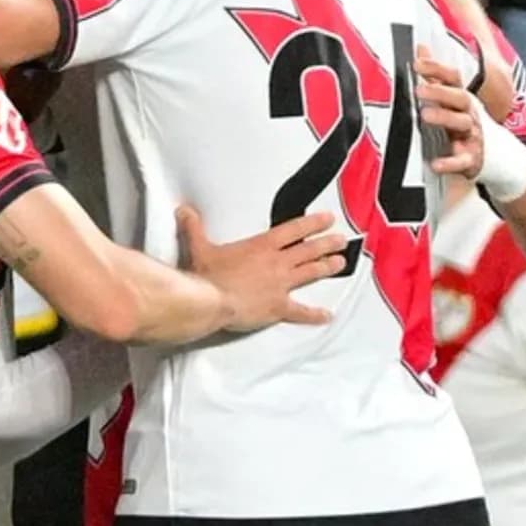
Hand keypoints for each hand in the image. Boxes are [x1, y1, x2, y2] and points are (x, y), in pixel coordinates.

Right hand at [176, 206, 348, 331]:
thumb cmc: (207, 276)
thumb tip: (184, 210)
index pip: (294, 230)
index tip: (328, 219)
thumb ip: (194, 227)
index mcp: (262, 246)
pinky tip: (327, 315)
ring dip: (327, 268)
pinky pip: (301, 312)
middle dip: (327, 244)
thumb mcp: (199, 247)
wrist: (210, 301)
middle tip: (342, 240)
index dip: (313, 223)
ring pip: (310, 274)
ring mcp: (280, 285)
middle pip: (308, 250)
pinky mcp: (278, 308)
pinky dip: (315, 315)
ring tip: (340, 263)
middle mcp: (276, 263)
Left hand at [414, 50, 481, 176]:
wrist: (495, 154)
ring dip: (444, 118)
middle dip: (440, 92)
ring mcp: (472, 135)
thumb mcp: (452, 98)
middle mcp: (469, 113)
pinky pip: (461, 160)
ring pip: (462, 124)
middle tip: (419, 89)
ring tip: (425, 115)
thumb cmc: (466, 122)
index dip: (436, 69)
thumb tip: (421, 48)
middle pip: (459, 98)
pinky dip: (449, 163)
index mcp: (462, 98)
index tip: (418, 63)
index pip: (453, 78)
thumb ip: (435, 76)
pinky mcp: (472, 158)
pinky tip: (436, 163)